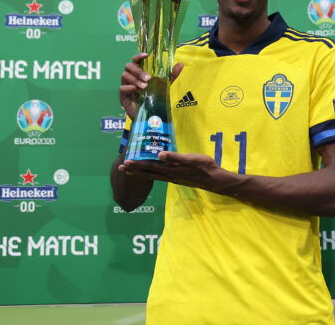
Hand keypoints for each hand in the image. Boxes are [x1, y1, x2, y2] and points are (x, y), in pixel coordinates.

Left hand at [118, 151, 235, 191]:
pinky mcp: (176, 178)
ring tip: (129, 171)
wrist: (214, 179)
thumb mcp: (191, 159)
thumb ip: (175, 157)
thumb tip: (159, 155)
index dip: (137, 165)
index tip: (125, 162)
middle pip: (147, 173)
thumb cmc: (204, 167)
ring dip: (140, 173)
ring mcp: (172, 178)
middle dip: (133, 170)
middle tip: (120, 168)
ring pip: (152, 175)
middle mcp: (169, 176)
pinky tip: (150, 172)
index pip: (150, 167)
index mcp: (170, 170)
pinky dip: (150, 173)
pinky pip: (158, 176)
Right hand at [119, 53, 183, 118]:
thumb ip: (172, 75)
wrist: (150, 116)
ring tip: (145, 86)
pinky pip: (122, 88)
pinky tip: (136, 89)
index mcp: (139, 72)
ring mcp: (126, 86)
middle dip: (138, 71)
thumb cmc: (155, 97)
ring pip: (124, 76)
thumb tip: (181, 64)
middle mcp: (131, 77)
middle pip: (128, 66)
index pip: (135, 60)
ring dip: (135, 79)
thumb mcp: (165, 85)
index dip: (139, 56)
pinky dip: (129, 87)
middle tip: (148, 78)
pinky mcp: (123, 97)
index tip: (146, 55)